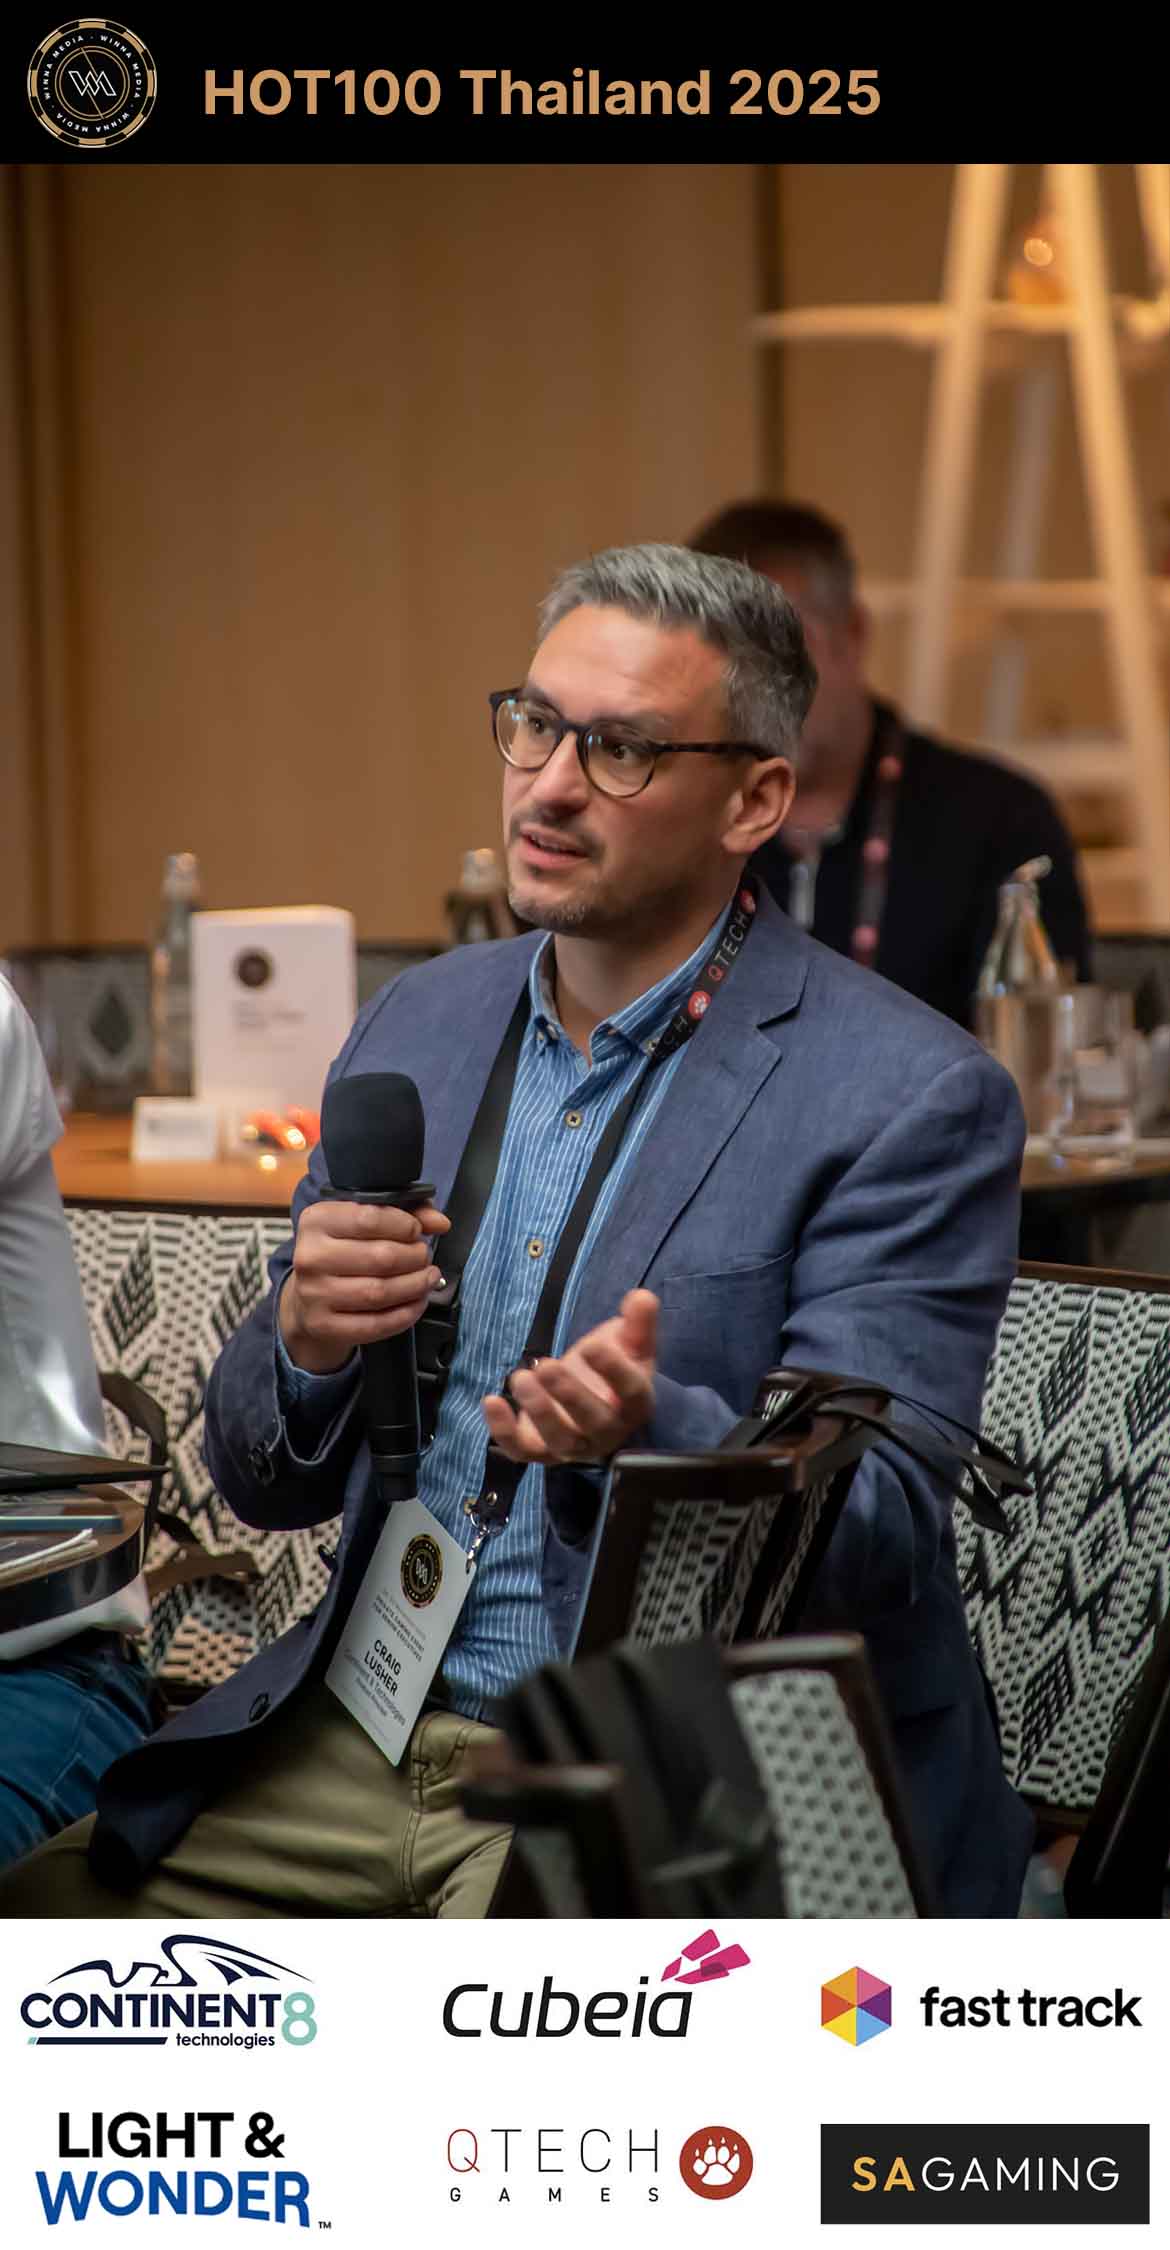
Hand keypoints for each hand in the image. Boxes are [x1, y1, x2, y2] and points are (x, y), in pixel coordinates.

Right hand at [280, 1198, 451, 1373]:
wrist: (309, 1297)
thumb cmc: (342, 1251)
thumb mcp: (364, 1220)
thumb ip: (406, 1212)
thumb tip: (440, 1223)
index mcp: (317, 1221)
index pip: (369, 1218)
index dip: (405, 1225)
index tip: (417, 1231)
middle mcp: (310, 1256)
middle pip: (381, 1257)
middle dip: (415, 1257)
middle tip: (424, 1257)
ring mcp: (315, 1294)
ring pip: (381, 1292)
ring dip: (416, 1285)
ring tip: (427, 1278)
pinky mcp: (324, 1325)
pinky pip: (376, 1324)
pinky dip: (406, 1314)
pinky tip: (416, 1302)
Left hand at [482, 1289, 657, 1466]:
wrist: (593, 1398)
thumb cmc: (613, 1367)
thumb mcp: (629, 1342)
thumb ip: (638, 1321)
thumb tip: (641, 1297)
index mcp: (634, 1403)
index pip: (630, 1392)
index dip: (612, 1371)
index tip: (591, 1345)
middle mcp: (607, 1432)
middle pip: (593, 1422)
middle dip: (569, 1395)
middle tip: (547, 1366)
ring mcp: (574, 1445)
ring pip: (559, 1441)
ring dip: (539, 1412)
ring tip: (520, 1378)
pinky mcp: (541, 1450)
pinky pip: (522, 1451)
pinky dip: (504, 1432)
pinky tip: (492, 1401)